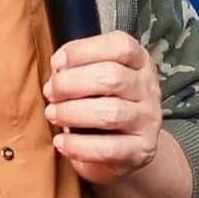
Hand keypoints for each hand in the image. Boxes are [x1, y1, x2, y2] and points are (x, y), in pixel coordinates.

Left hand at [44, 34, 162, 187]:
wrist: (125, 149)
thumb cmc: (102, 105)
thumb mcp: (96, 80)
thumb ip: (79, 68)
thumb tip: (58, 67)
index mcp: (139, 62)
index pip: (120, 46)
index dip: (83, 51)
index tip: (57, 62)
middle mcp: (148, 88)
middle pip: (112, 77)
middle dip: (71, 83)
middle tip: (50, 92)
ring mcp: (148, 120)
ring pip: (110, 112)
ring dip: (72, 112)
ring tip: (52, 114)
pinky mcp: (141, 150)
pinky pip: (108, 148)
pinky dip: (78, 145)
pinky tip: (61, 142)